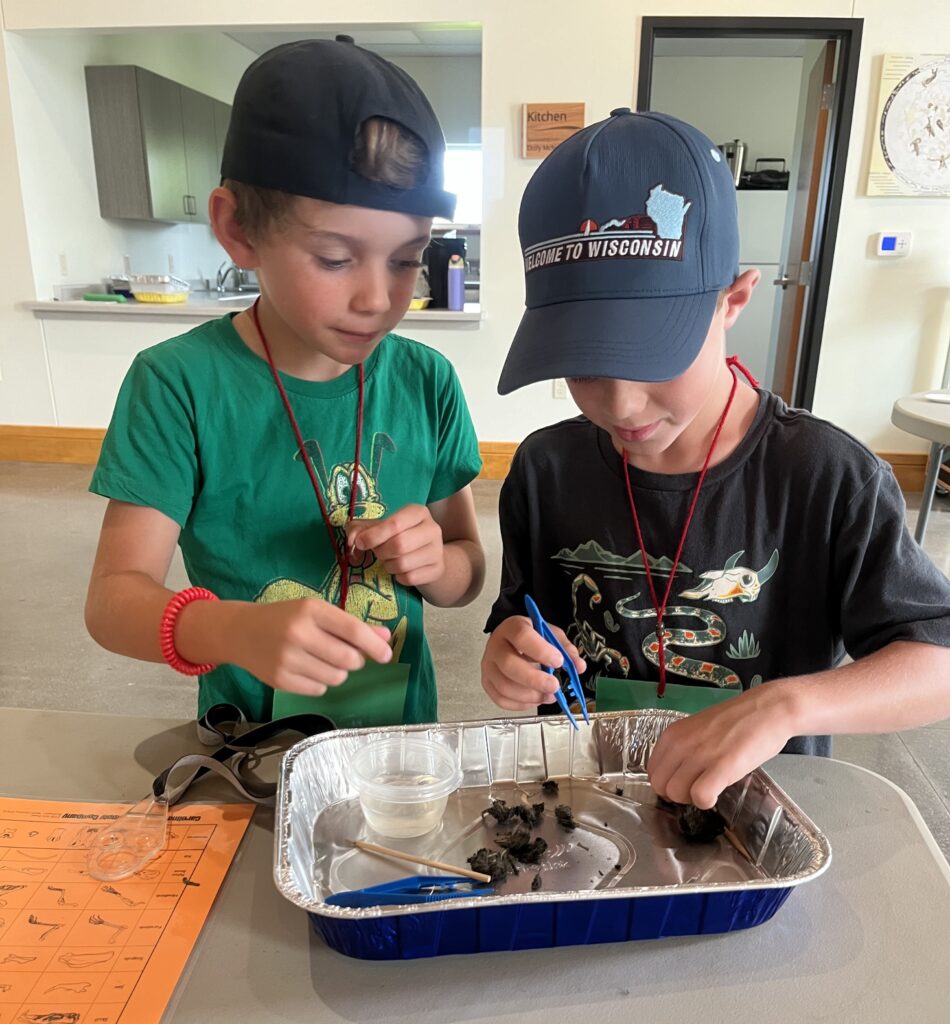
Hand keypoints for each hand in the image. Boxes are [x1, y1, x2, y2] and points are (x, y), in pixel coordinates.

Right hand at [228, 599, 392, 696]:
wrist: (240, 631)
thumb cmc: (286, 618)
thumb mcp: (316, 612)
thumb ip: (351, 625)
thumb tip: (385, 637)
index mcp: (310, 610)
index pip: (352, 630)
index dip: (374, 645)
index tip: (386, 654)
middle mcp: (298, 634)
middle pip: (349, 659)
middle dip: (356, 660)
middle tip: (347, 654)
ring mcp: (287, 659)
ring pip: (337, 677)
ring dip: (338, 671)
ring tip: (321, 659)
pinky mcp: (280, 681)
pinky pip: (319, 689)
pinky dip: (320, 682)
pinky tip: (306, 668)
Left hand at [346, 505, 444, 587]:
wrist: (428, 555)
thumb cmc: (399, 536)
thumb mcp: (379, 527)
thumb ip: (359, 529)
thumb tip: (353, 540)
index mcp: (418, 512)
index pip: (395, 524)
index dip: (373, 535)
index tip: (360, 543)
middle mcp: (432, 528)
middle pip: (399, 545)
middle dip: (381, 552)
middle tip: (378, 552)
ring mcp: (437, 550)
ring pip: (403, 564)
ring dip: (389, 566)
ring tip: (390, 560)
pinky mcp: (437, 569)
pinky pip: (410, 578)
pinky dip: (399, 577)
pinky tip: (402, 570)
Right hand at [481, 615, 586, 710]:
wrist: (509, 639)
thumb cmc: (530, 637)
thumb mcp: (549, 634)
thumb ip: (564, 648)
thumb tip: (579, 666)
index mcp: (511, 628)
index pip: (522, 637)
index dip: (541, 651)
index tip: (558, 661)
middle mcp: (495, 646)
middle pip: (509, 665)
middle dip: (534, 679)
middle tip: (555, 686)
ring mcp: (488, 666)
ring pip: (504, 686)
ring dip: (530, 695)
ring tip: (549, 696)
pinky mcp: (487, 683)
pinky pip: (501, 699)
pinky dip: (521, 704)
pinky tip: (535, 700)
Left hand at [647, 682, 800, 808]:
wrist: (768, 709)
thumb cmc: (736, 721)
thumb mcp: (697, 730)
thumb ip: (682, 748)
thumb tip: (675, 774)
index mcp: (672, 734)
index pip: (652, 771)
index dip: (669, 781)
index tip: (687, 780)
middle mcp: (680, 743)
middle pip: (660, 786)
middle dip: (678, 793)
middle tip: (700, 785)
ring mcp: (700, 754)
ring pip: (676, 793)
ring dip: (693, 798)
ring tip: (712, 786)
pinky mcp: (722, 766)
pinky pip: (700, 796)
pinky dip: (707, 801)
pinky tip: (719, 792)